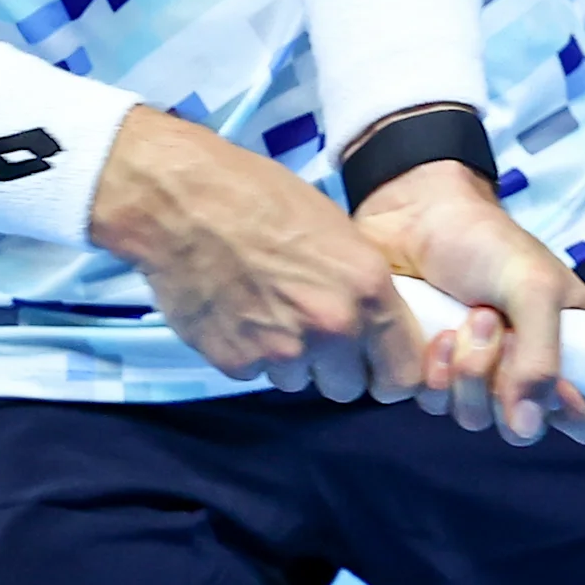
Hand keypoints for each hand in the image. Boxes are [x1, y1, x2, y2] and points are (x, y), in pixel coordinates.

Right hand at [86, 109, 432, 404]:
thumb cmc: (259, 197)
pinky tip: (232, 313)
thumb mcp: (334, 230)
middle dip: (333, 368)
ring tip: (262, 312)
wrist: (181, 202)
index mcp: (367, 291)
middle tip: (309, 332)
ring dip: (288, 360)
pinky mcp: (236, 363)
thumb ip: (357, 287)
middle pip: (350, 388)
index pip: (404, 371)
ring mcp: (283, 351)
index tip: (373, 365)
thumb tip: (365, 325)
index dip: (388, 372)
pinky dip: (247, 354)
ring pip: (300, 382)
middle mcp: (332, 328)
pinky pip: (255, 374)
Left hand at [349, 161, 584, 444]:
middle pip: (523, 428)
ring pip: (475, 418)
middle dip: (503, 382)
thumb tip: (527, 427)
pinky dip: (433, 372)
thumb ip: (541, 357)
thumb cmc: (487, 241)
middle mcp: (524, 371)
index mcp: (568, 349)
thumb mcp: (533, 287)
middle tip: (491, 323)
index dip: (575, 417)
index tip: (556, 389)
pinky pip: (434, 404)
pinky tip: (432, 330)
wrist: (415, 214)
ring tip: (464, 317)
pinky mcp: (432, 373)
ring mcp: (476, 376)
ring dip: (467, 371)